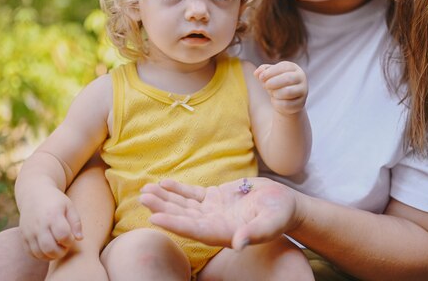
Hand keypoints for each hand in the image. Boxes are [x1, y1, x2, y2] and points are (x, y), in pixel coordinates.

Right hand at [18, 188, 82, 259]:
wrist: (34, 194)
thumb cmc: (56, 201)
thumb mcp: (69, 206)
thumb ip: (76, 222)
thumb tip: (79, 239)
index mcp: (53, 215)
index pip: (63, 235)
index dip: (70, 241)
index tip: (71, 237)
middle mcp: (39, 224)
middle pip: (50, 248)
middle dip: (61, 252)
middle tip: (65, 246)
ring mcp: (29, 231)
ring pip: (39, 253)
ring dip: (51, 256)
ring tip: (57, 248)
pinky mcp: (23, 236)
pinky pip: (31, 253)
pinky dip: (41, 256)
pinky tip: (48, 249)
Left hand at [139, 177, 299, 249]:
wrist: (284, 204)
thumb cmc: (280, 215)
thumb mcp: (271, 223)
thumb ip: (255, 233)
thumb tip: (239, 244)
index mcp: (224, 232)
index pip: (194, 230)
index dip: (174, 224)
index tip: (154, 218)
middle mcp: (213, 223)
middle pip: (183, 216)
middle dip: (162, 207)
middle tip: (143, 198)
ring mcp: (212, 210)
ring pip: (183, 205)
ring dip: (165, 198)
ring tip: (146, 190)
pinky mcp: (215, 198)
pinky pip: (192, 194)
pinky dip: (178, 189)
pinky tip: (163, 183)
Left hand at [254, 61, 307, 114]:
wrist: (285, 99)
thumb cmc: (276, 83)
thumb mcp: (269, 74)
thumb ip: (262, 71)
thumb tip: (257, 73)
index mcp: (293, 68)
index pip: (283, 67)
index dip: (270, 72)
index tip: (260, 78)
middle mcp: (301, 78)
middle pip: (287, 79)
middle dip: (272, 82)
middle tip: (265, 86)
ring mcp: (302, 91)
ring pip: (287, 92)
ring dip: (275, 93)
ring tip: (272, 93)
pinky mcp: (300, 104)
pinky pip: (286, 104)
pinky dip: (277, 103)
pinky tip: (276, 101)